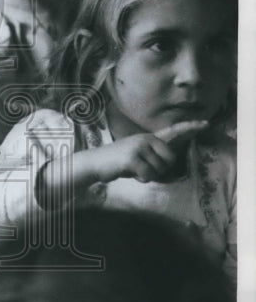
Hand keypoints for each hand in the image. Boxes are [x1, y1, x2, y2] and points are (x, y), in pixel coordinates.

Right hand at [86, 120, 207, 183]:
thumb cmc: (118, 163)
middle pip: (170, 159)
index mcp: (149, 138)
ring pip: (159, 169)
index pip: (174, 131)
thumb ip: (153, 157)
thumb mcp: (139, 157)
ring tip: (133, 169)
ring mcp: (139, 147)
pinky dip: (140, 178)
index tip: (206, 124)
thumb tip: (168, 165)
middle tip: (143, 169)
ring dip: (148, 175)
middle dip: (160, 170)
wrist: (95, 163)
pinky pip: (148, 174)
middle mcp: (146, 139)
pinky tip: (129, 172)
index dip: (190, 128)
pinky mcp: (133, 157)